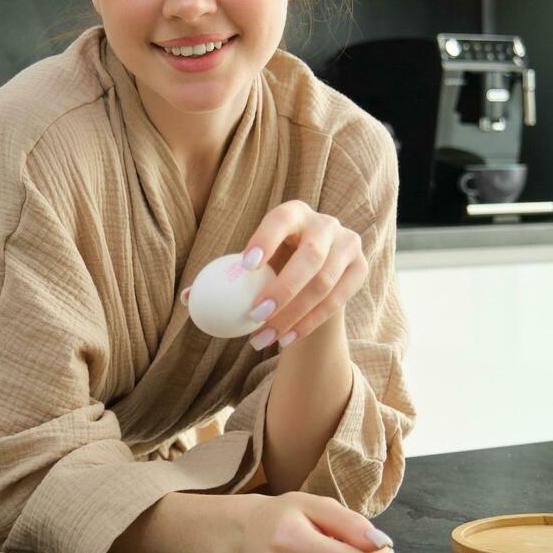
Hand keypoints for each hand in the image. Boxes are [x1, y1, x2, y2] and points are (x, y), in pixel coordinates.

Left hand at [234, 200, 367, 350]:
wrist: (315, 274)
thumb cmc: (274, 264)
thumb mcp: (257, 263)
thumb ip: (230, 275)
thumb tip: (192, 297)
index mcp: (294, 212)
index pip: (281, 219)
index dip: (265, 239)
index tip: (245, 266)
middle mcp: (325, 224)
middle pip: (311, 255)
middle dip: (282, 289)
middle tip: (254, 314)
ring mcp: (348, 244)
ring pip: (324, 283)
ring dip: (293, 315)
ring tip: (263, 337)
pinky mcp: (360, 268)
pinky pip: (337, 300)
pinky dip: (309, 323)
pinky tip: (286, 339)